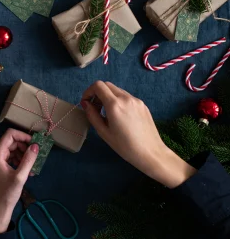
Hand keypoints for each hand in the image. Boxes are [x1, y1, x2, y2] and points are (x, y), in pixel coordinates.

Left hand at [0, 129, 38, 233]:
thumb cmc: (8, 193)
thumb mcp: (20, 176)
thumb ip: (28, 160)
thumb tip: (36, 145)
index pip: (10, 135)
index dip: (23, 136)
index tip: (35, 143)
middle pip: (11, 142)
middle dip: (24, 147)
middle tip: (35, 156)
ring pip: (11, 149)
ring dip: (23, 155)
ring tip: (32, 166)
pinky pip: (9, 156)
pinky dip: (18, 160)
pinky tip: (27, 169)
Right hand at [81, 81, 195, 188]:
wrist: (151, 153)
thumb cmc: (125, 146)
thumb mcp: (104, 132)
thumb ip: (92, 115)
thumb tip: (86, 104)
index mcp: (115, 105)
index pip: (98, 86)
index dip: (88, 92)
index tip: (86, 103)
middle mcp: (126, 98)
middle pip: (107, 85)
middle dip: (97, 93)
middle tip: (95, 108)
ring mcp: (136, 100)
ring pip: (117, 90)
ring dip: (108, 97)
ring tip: (107, 114)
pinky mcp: (142, 105)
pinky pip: (126, 97)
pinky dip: (118, 101)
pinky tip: (120, 117)